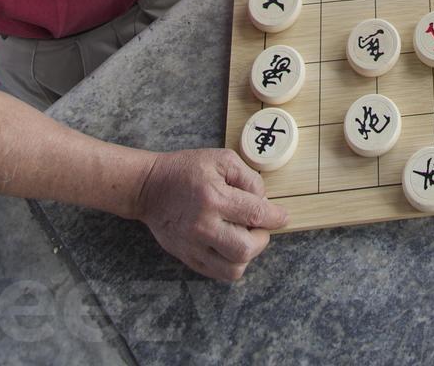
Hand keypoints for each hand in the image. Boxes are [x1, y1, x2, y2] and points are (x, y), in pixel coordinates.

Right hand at [134, 148, 287, 281]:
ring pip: (234, 268)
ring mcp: (194, 247)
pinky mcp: (188, 258)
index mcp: (214, 197)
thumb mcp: (221, 159)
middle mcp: (204, 226)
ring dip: (247, 254)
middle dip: (262, 238)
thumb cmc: (187, 170)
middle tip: (259, 225)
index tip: (282, 217)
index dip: (276, 217)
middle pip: (246, 249)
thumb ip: (248, 178)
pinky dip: (231, 263)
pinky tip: (231, 245)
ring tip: (244, 236)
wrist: (150, 188)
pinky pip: (218, 273)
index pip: (255, 214)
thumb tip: (263, 200)